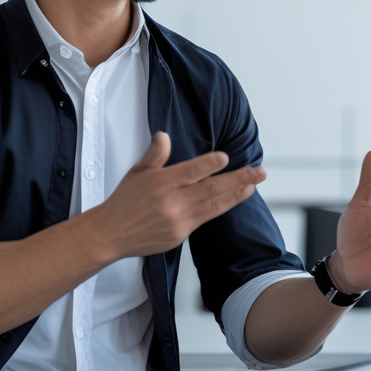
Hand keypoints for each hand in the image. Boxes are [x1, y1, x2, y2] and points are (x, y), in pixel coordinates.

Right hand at [87, 132, 265, 259]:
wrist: (111, 234)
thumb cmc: (125, 201)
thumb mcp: (137, 172)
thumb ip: (155, 155)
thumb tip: (164, 135)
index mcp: (160, 183)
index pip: (190, 172)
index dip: (209, 165)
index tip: (226, 157)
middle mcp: (172, 202)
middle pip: (210, 189)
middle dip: (238, 180)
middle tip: (259, 172)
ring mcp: (178, 220)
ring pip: (214, 205)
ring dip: (237, 194)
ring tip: (254, 184)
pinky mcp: (181, 235)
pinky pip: (206, 218)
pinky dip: (222, 207)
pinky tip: (234, 199)